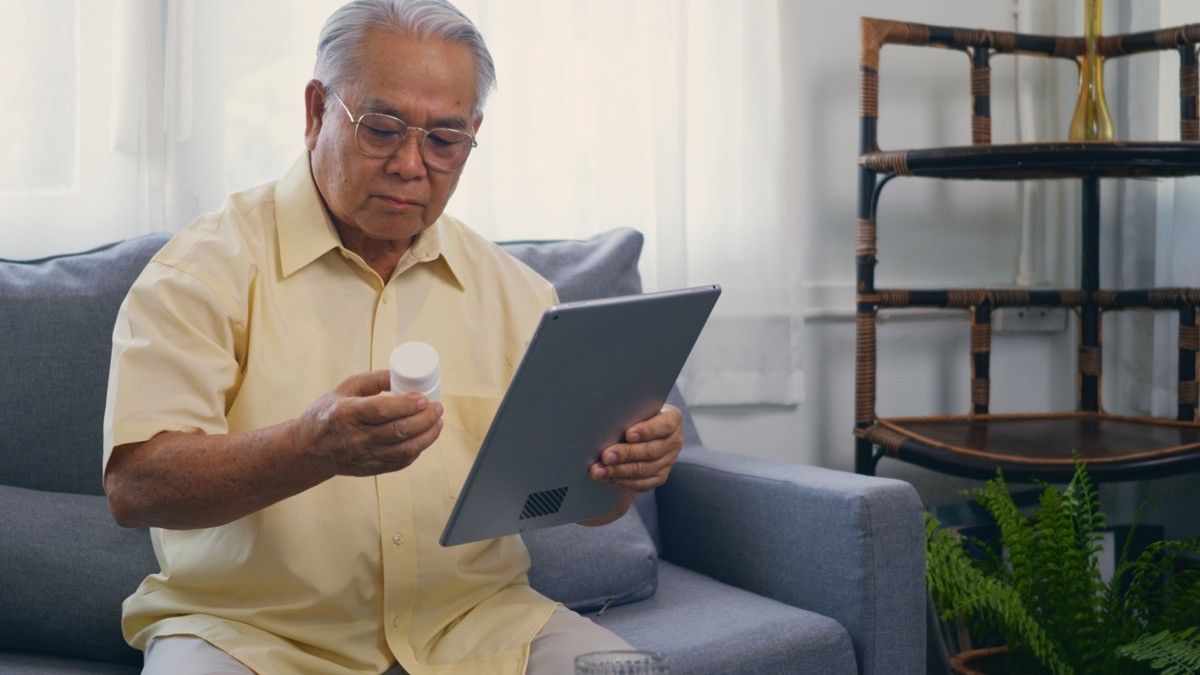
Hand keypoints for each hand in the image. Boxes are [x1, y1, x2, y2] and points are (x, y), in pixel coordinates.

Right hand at [296, 370, 443, 476]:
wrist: (309, 449)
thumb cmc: (327, 413)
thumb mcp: (344, 388)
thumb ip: (373, 380)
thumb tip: (401, 374)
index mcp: (346, 413)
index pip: (381, 410)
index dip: (406, 405)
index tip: (424, 398)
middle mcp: (355, 438)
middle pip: (397, 431)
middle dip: (424, 419)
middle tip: (437, 407)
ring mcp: (364, 456)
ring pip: (404, 450)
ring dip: (427, 436)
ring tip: (438, 422)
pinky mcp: (370, 469)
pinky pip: (400, 462)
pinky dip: (417, 450)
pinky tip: (425, 438)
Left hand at [588, 404, 683, 491]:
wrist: (643, 433)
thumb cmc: (637, 416)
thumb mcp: (638, 409)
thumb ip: (630, 414)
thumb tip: (608, 421)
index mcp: (672, 419)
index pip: (663, 425)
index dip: (646, 431)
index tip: (628, 434)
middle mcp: (674, 441)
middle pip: (651, 451)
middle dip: (626, 454)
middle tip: (606, 456)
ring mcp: (668, 461)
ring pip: (644, 469)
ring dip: (619, 471)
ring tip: (599, 470)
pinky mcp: (660, 477)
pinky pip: (642, 483)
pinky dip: (622, 481)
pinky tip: (607, 478)